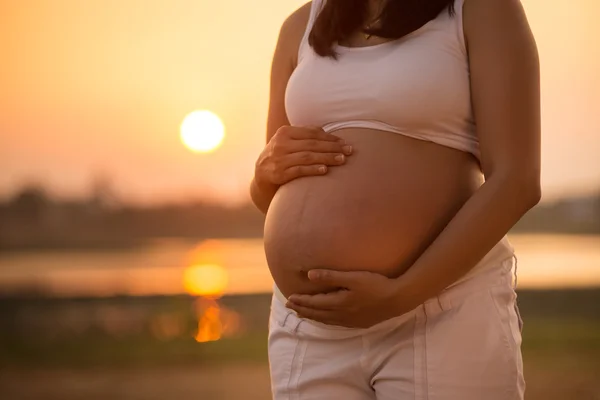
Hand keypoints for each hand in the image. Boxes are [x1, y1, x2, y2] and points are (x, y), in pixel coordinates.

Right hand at [255, 125, 352, 187]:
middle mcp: (280, 144)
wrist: (261, 177)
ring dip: (327, 158)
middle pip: (312, 144)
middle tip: (349, 151)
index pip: (312, 133)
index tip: (345, 142)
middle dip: (333, 147)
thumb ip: (303, 135)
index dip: (330, 138)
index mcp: (284, 132)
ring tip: (341, 160)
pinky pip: (299, 171)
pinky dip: (313, 170)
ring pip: (307, 157)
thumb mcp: (288, 142)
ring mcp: (278, 159)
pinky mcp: (278, 174)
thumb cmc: (281, 157)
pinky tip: (325, 170)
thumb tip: (326, 131)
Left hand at [286, 270, 421, 327]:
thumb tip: (309, 275)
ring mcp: (351, 320)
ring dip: (312, 316)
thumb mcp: (353, 277)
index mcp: (339, 303)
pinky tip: (325, 318)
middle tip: (290, 307)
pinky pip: (336, 323)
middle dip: (303, 310)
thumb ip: (331, 276)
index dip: (301, 302)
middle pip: (318, 314)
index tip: (289, 299)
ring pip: (326, 320)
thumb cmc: (376, 284)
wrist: (397, 299)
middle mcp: (343, 315)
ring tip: (302, 314)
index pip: (315, 304)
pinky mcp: (359, 323)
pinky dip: (325, 320)